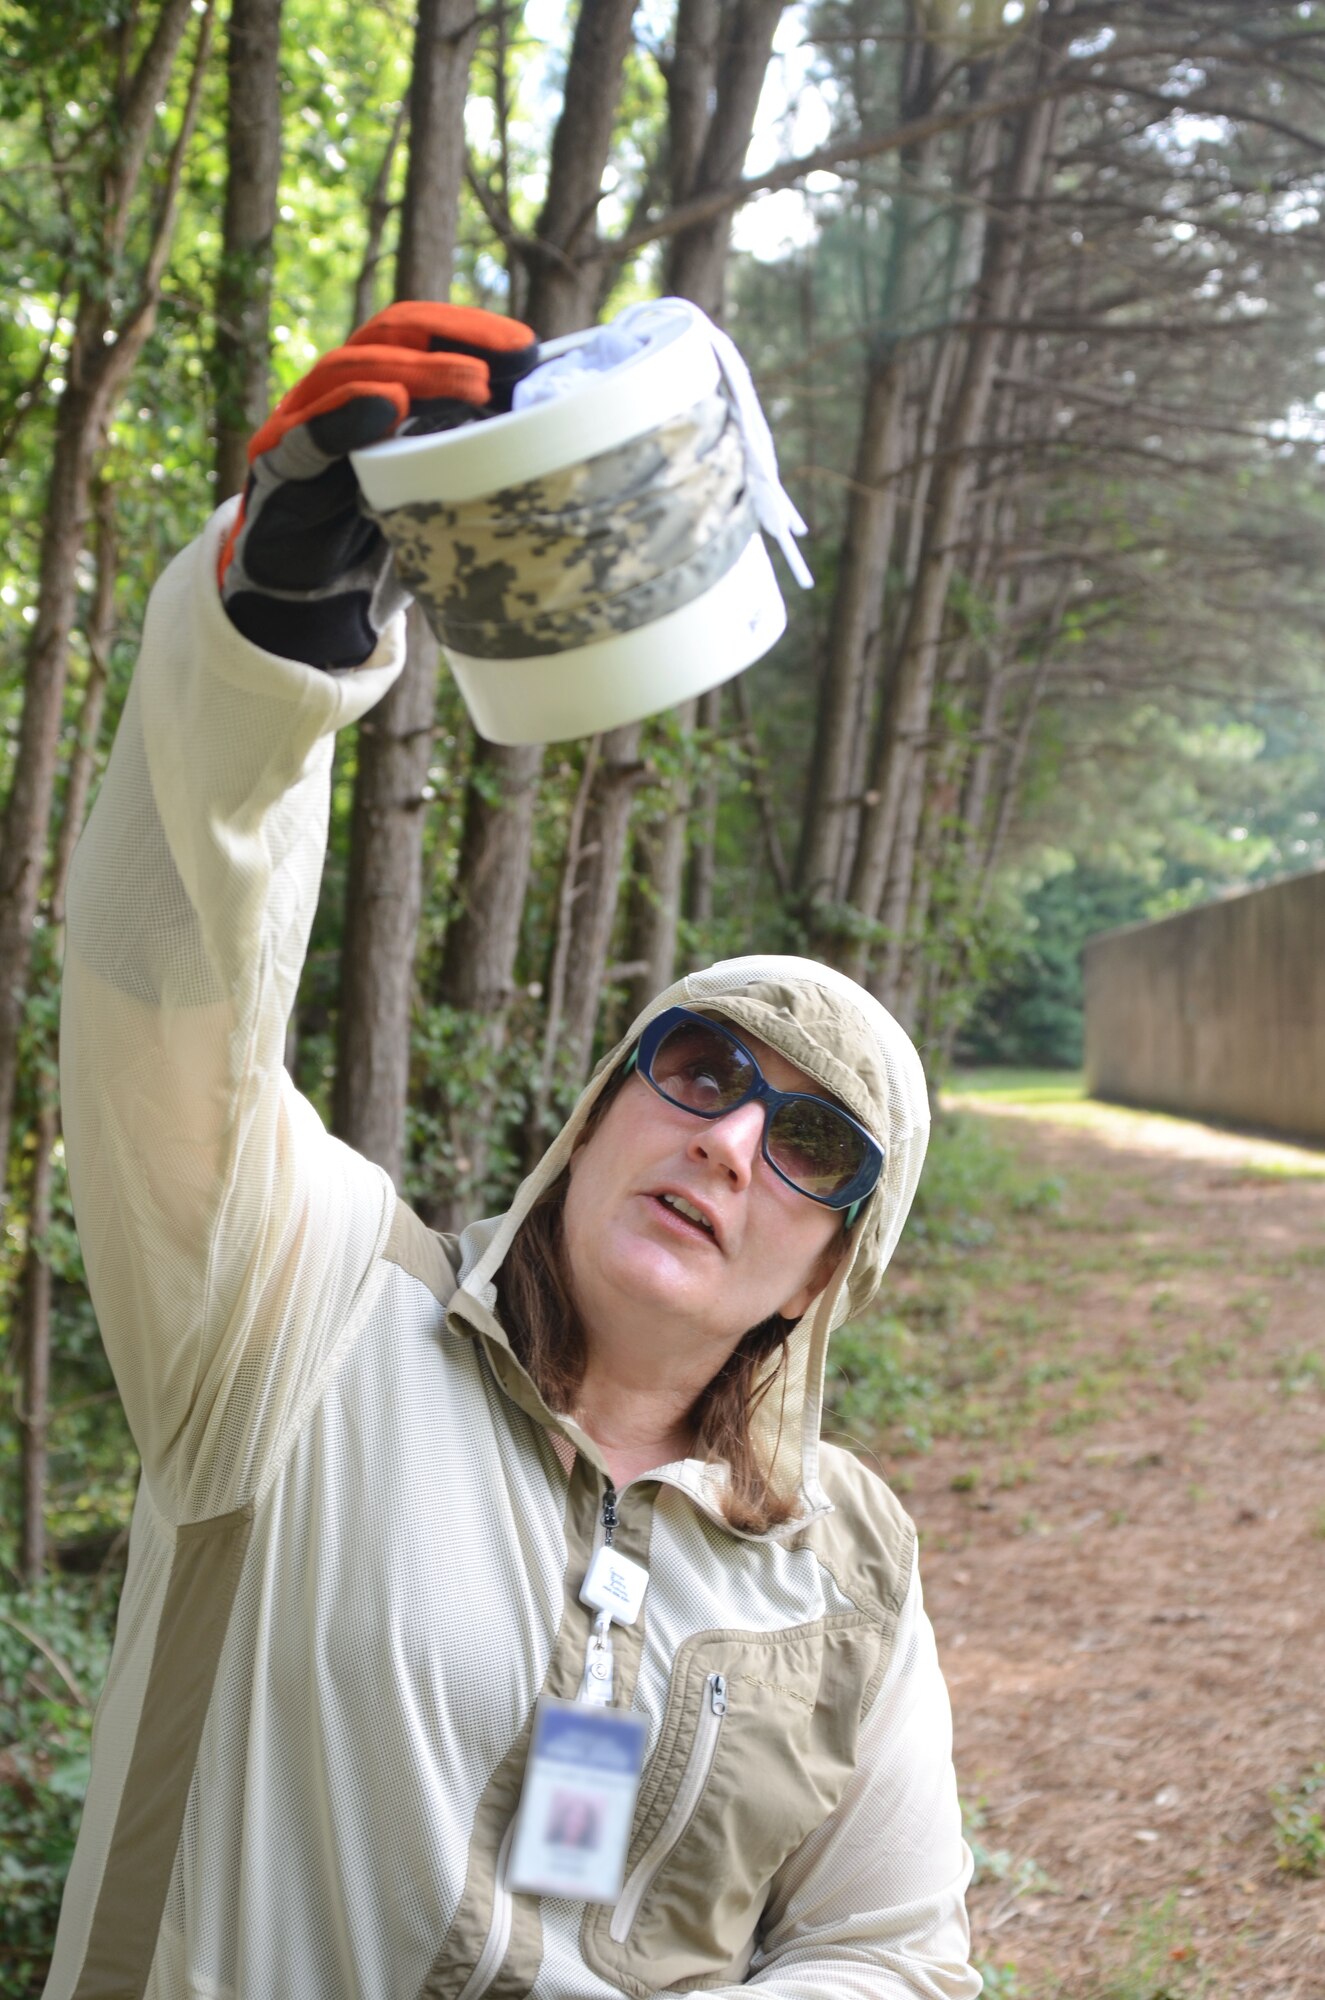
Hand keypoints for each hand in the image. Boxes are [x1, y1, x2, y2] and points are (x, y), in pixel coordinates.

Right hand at [218, 303, 537, 667]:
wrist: (308, 606)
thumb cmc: (380, 545)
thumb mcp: (439, 495)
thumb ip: (471, 460)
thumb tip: (549, 438)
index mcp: (375, 391)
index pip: (419, 334)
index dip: (471, 331)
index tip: (529, 350)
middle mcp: (335, 395)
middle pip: (389, 337)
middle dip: (453, 340)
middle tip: (511, 362)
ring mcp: (300, 425)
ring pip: (350, 371)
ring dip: (416, 373)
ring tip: (472, 384)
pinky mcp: (276, 469)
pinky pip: (306, 433)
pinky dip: (345, 414)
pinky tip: (387, 404)